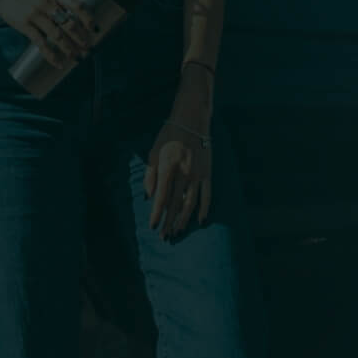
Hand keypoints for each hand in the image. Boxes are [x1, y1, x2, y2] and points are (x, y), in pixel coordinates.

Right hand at [0, 0, 98, 68]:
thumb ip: (60, 5)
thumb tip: (78, 23)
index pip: (77, 5)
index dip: (87, 17)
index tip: (93, 29)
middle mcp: (47, 3)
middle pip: (68, 23)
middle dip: (80, 38)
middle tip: (87, 48)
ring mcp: (35, 14)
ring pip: (57, 35)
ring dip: (68, 48)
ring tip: (76, 57)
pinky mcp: (25, 25)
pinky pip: (41, 43)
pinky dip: (51, 55)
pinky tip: (58, 63)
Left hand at [144, 121, 212, 239]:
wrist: (191, 120)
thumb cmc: (168, 136)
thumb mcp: (153, 153)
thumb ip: (150, 175)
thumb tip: (149, 197)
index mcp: (167, 168)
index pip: (161, 198)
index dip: (156, 214)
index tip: (153, 226)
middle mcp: (183, 174)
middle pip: (174, 204)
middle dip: (168, 222)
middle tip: (164, 236)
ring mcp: (197, 174)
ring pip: (190, 203)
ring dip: (183, 219)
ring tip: (178, 231)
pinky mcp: (208, 173)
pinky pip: (207, 195)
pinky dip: (204, 208)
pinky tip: (200, 220)